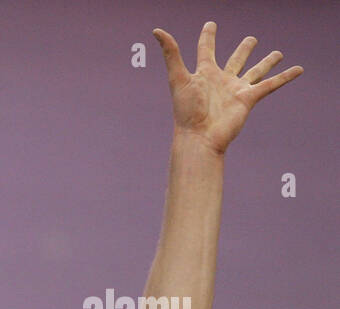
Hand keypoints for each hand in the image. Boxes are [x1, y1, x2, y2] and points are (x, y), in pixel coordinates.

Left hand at [153, 22, 302, 155]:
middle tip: (251, 40)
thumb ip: (171, 54)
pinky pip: (271, 85)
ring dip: (266, 62)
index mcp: (204, 73)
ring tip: (277, 53)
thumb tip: (157, 31)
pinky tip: (298, 69)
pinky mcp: (249, 99)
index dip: (207, 36)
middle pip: (235, 60)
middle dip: (244, 49)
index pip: (206, 49)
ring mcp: (236, 90)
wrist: (199, 138)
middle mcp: (221, 80)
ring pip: (255, 71)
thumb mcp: (177, 78)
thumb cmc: (185, 111)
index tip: (210, 24)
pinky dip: (285, 77)